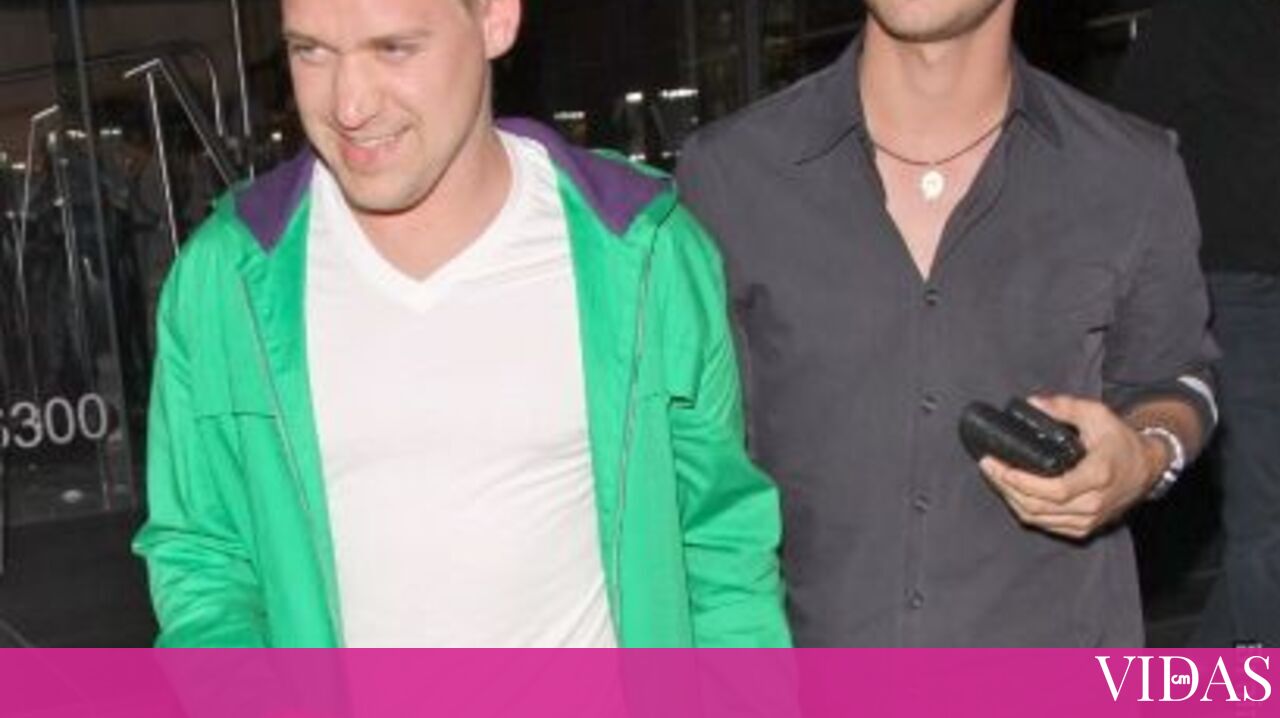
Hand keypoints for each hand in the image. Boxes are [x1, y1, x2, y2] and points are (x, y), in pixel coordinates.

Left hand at [978, 395, 1164, 539]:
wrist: (1147, 467)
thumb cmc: (1121, 441)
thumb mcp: (1097, 414)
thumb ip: (1064, 407)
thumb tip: (1032, 403)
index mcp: (1097, 476)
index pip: (1053, 490)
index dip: (1021, 482)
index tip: (998, 466)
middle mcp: (1093, 503)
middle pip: (1038, 506)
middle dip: (1006, 487)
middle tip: (988, 467)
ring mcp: (1089, 519)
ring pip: (1039, 518)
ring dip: (1011, 499)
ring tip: (995, 477)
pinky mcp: (1084, 528)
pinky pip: (1047, 525)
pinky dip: (1025, 510)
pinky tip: (1012, 493)